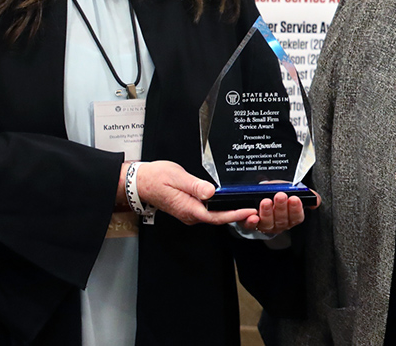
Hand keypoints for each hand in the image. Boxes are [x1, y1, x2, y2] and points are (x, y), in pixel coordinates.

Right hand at [130, 161, 254, 224]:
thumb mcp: (176, 177)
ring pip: (213, 216)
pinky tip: (229, 203)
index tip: (248, 211)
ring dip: (230, 213)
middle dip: (237, 216)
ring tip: (247, 207)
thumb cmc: (155, 178)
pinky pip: (208, 211)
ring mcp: (189, 213)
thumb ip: (194, 185)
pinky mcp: (188, 208)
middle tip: (255, 210)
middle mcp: (189, 214)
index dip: (234, 215)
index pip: (216, 216)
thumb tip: (210, 192)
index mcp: (188, 208)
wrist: (140, 182)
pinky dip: (221, 209)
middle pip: (217, 219)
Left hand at [240, 189, 321, 234]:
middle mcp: (279, 224)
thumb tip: (316, 201)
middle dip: (281, 208)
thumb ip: (306, 195)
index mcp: (291, 218)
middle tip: (280, 196)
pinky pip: (250, 226)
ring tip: (266, 202)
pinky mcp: (250, 224)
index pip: (296, 218)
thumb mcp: (292, 190)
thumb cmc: (278, 194)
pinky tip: (253, 216)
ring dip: (267, 213)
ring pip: (267, 223)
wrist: (260, 196)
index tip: (294, 199)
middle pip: (282, 220)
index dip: (296, 209)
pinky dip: (251, 222)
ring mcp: (265, 226)